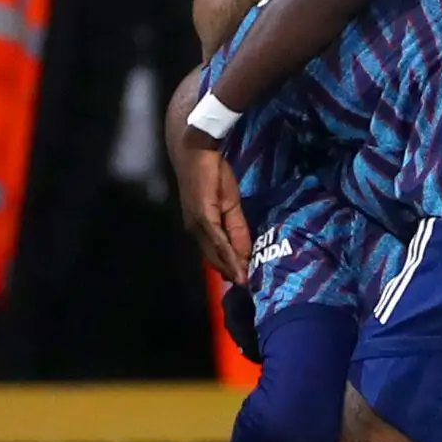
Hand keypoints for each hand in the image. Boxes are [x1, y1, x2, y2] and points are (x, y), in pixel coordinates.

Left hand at [180, 136, 251, 283]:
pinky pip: (217, 238)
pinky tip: (238, 261)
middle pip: (213, 257)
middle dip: (230, 272)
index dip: (229, 267)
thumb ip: (237, 227)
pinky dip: (228, 252)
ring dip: (229, 267)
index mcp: (200, 227)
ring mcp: (197, 223)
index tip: (243, 282)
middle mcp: (195, 229)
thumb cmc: (211, 174)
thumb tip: (245, 249)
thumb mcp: (229, 203)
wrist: (197, 153)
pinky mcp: (202, 215)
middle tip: (246, 288)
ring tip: (244, 280)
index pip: (216, 253)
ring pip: (214, 251)